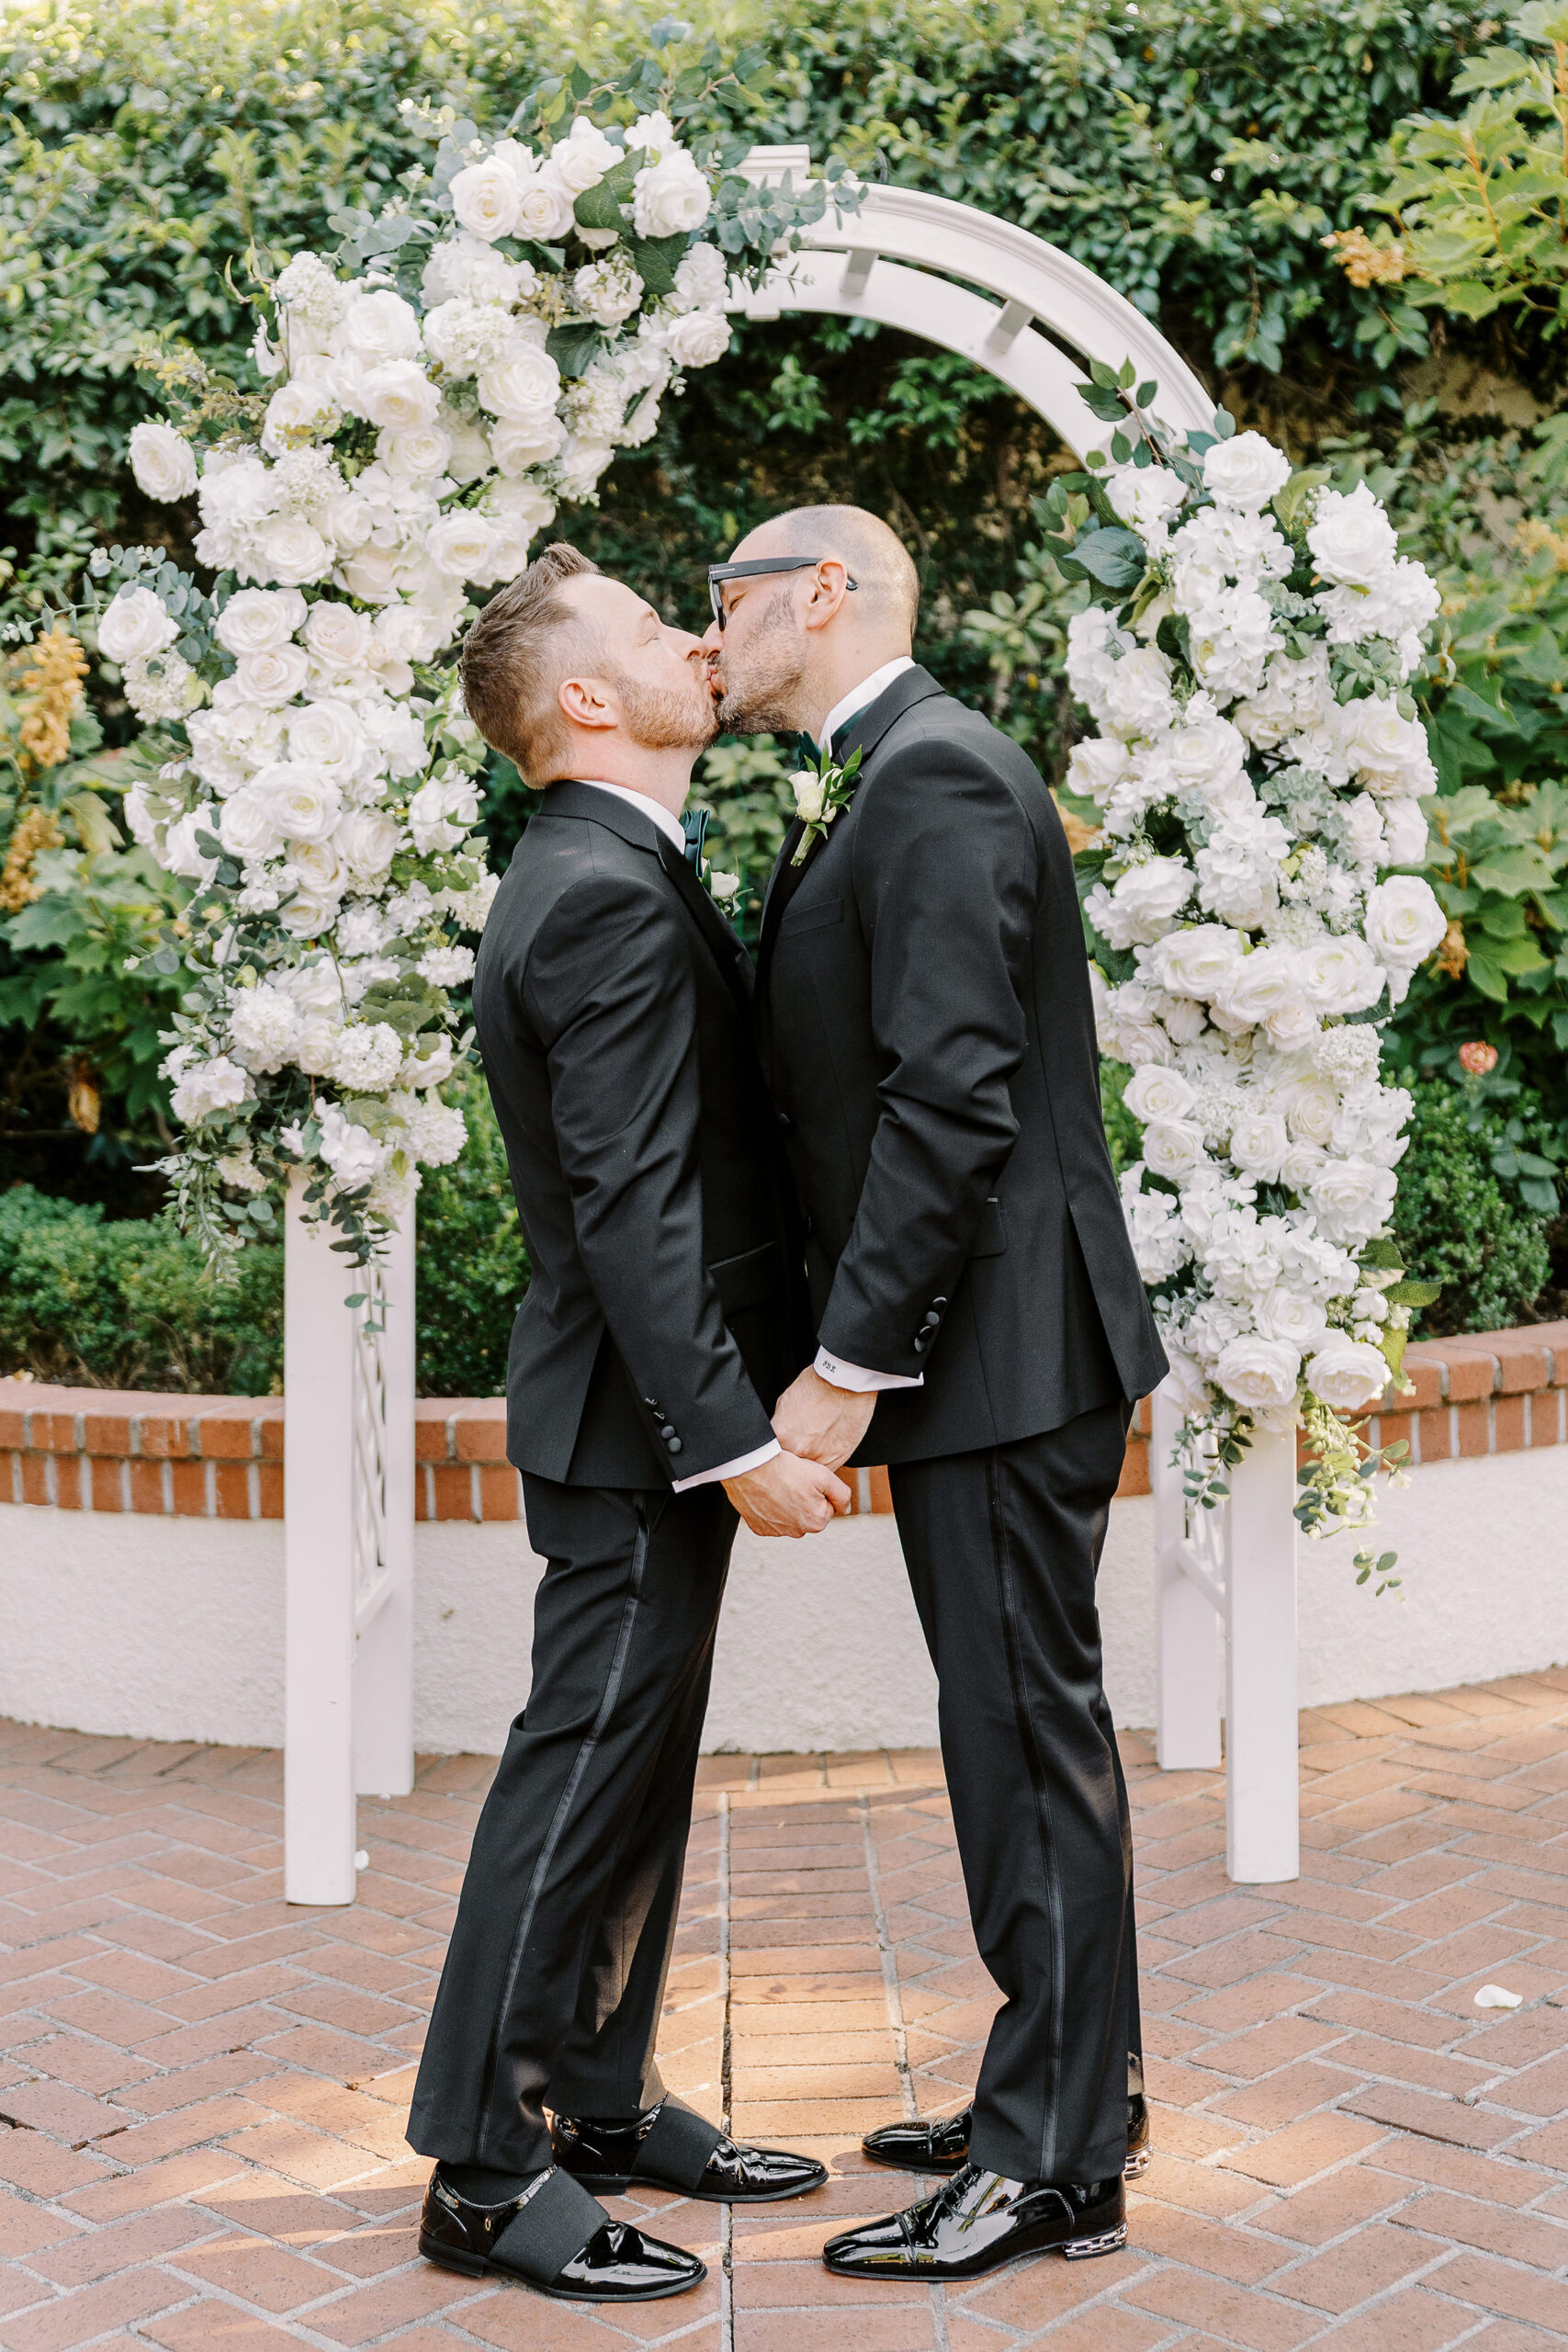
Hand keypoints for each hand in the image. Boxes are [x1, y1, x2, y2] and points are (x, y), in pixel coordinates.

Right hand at [724, 1449, 851, 1537]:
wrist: (751, 1467)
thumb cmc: (787, 1469)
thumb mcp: (823, 1476)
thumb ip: (842, 1494)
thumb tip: (846, 1509)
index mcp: (816, 1522)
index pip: (826, 1506)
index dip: (818, 1490)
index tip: (806, 1480)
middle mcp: (797, 1532)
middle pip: (808, 1513)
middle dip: (804, 1499)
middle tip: (792, 1481)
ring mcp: (777, 1532)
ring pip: (790, 1517)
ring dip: (787, 1504)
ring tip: (779, 1486)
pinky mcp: (760, 1528)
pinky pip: (771, 1519)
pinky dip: (770, 1509)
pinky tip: (767, 1494)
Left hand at [772, 1366, 877, 1470]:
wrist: (845, 1382)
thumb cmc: (817, 1386)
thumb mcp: (785, 1403)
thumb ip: (781, 1426)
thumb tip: (779, 1438)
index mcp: (782, 1435)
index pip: (771, 1456)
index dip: (775, 1455)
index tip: (778, 1453)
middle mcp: (799, 1449)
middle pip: (789, 1468)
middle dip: (790, 1462)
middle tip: (796, 1452)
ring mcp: (820, 1456)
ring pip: (808, 1473)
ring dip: (808, 1466)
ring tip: (812, 1449)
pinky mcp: (839, 1457)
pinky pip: (827, 1470)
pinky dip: (824, 1463)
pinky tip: (824, 1449)